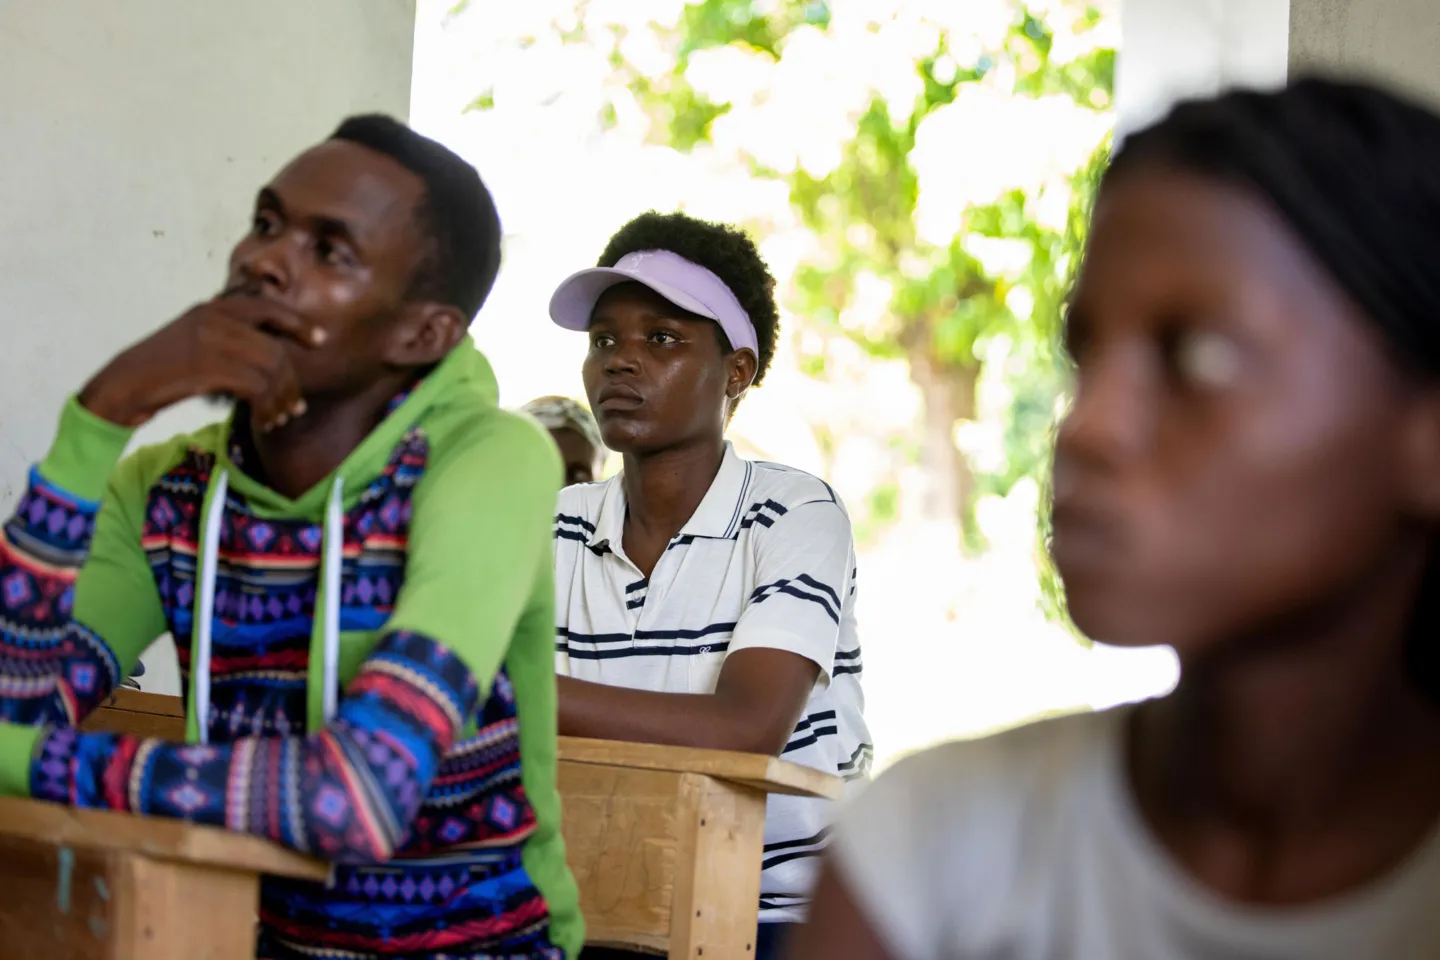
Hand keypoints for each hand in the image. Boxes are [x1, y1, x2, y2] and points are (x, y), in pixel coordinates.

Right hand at [79, 296, 325, 430]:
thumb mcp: (196, 343)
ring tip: (279, 419)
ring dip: (281, 400)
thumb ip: (230, 340)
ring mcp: (210, 340)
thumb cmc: (161, 373)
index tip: (319, 340)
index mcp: (212, 309)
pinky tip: (262, 422)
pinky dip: (266, 408)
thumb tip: (275, 359)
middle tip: (295, 406)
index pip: (266, 307)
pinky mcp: (207, 367)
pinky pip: (256, 387)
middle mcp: (214, 318)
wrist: (120, 388)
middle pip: (274, 349)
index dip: (297, 323)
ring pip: (270, 369)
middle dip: (290, 382)